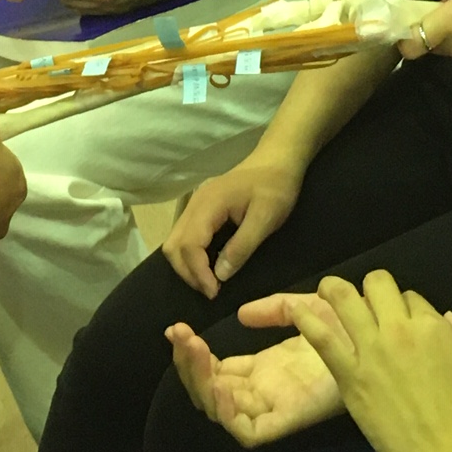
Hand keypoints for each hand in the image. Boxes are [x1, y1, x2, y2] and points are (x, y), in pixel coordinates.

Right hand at [161, 156, 304, 296]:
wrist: (278, 159)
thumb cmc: (276, 187)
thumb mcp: (265, 218)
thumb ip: (242, 247)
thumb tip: (219, 275)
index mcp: (209, 204)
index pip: (189, 244)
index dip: (198, 273)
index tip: (214, 293)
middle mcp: (195, 204)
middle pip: (173, 245)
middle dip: (188, 272)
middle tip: (211, 291)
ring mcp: (195, 204)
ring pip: (175, 241)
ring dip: (187, 265)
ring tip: (209, 282)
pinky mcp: (201, 208)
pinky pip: (184, 235)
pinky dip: (190, 255)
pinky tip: (208, 265)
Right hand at [167, 309, 342, 447]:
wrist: (383, 345)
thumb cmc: (353, 329)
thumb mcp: (307, 309)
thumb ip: (275, 309)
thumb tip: (241, 315)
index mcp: (262, 371)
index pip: (215, 370)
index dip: (192, 354)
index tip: (179, 329)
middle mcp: (263, 391)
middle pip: (210, 392)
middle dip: (188, 366)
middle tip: (179, 336)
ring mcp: (274, 408)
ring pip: (222, 413)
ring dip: (200, 383)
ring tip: (194, 351)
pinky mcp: (290, 422)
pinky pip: (250, 433)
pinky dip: (229, 415)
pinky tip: (222, 387)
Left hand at [291, 273, 451, 451]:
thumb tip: (449, 317)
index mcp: (433, 327)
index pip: (411, 297)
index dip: (407, 307)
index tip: (404, 325)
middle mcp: (400, 330)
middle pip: (377, 286)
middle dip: (373, 288)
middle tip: (365, 301)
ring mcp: (372, 352)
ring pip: (345, 300)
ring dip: (334, 290)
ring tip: (326, 291)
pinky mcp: (350, 378)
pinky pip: (322, 339)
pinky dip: (307, 321)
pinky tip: (296, 312)